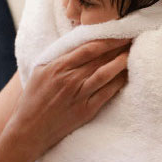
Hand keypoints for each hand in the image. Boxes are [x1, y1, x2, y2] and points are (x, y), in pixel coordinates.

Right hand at [7, 38, 129, 159]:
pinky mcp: (86, 111)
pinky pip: (107, 93)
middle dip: (118, 46)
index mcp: (58, 67)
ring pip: (106, 74)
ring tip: (132, 52)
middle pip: (100, 58)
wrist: (29, 130)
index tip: (119, 31)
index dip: (107, 39)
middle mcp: (70, 79)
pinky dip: (119, 82)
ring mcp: (79, 96)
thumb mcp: (40, 71)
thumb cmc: (33, 98)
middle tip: (132, 37)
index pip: (89, 48)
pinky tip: (127, 75)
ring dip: (122, 62)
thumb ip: (58, 57)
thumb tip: (78, 43)